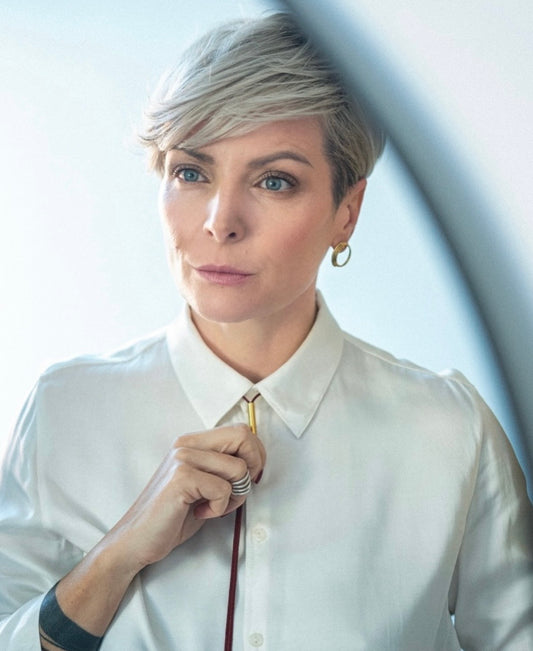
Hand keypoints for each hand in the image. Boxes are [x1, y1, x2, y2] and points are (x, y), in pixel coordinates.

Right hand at [105, 424, 265, 571]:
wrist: (136, 540)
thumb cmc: (173, 515)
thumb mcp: (203, 484)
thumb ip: (223, 467)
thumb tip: (256, 460)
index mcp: (192, 442)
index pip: (240, 430)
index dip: (255, 454)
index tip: (248, 479)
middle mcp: (187, 444)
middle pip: (242, 436)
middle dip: (253, 467)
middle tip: (237, 491)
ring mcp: (183, 458)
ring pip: (238, 468)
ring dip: (235, 496)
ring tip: (213, 507)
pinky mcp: (182, 477)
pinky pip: (224, 489)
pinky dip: (219, 508)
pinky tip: (200, 512)